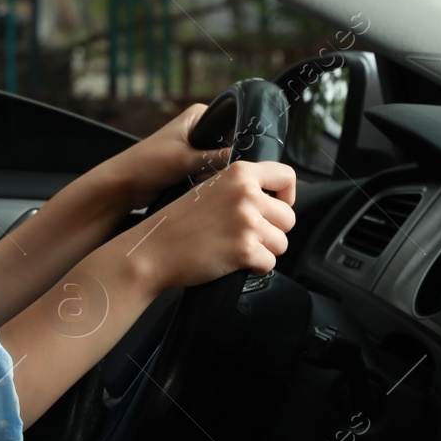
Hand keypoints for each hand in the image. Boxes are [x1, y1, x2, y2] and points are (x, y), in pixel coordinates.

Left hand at [94, 102, 233, 208]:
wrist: (123, 185)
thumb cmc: (146, 164)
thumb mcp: (185, 159)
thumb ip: (217, 158)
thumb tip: (247, 162)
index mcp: (199, 115)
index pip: (234, 126)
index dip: (238, 144)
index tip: (237, 162)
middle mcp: (199, 128)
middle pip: (230, 146)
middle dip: (224, 164)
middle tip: (209, 174)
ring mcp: (196, 147)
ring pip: (222, 163)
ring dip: (214, 175)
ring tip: (198, 181)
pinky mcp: (192, 165)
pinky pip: (211, 174)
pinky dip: (207, 182)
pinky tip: (196, 188)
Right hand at [96, 158, 297, 300]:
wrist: (153, 251)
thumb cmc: (177, 223)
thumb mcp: (208, 188)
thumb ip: (241, 187)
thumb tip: (274, 200)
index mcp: (239, 173)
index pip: (286, 176)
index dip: (286, 196)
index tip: (277, 206)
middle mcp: (246, 194)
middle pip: (288, 217)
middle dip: (271, 231)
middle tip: (244, 235)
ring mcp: (247, 222)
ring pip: (282, 243)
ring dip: (264, 251)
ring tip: (235, 248)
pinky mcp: (245, 249)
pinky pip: (270, 263)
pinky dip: (254, 267)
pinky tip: (232, 261)